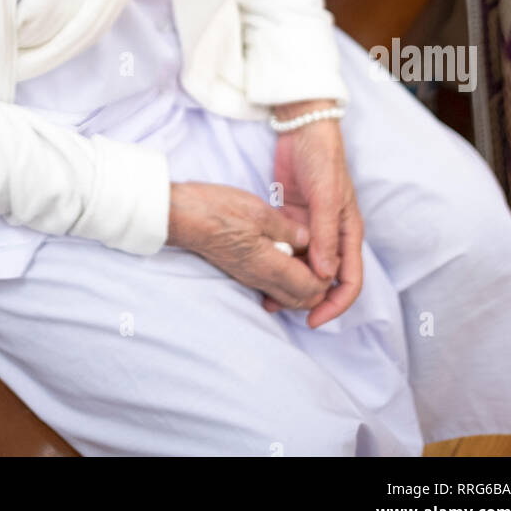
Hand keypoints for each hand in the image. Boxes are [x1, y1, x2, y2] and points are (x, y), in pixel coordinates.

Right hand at [167, 181, 334, 312]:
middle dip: (317, 285)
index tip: (327, 252)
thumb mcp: (260, 212)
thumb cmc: (219, 210)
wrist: (183, 216)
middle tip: (320, 255)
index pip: (310, 289)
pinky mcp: (241, 270)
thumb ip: (288, 230)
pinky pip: (271, 286)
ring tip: (305, 252)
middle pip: (300, 300)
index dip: (325, 276)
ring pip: (286, 295)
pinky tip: (284, 252)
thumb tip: (309, 240)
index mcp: (270, 266)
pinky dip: (285, 277)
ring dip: (301, 282)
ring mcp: (249, 277)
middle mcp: (261, 279)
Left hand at [270, 99, 363, 327]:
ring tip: (266, 297)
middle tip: (281, 307)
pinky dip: (279, 263)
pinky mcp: (292, 220)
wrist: (303, 129)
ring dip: (290, 283)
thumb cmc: (323, 160)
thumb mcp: (326, 198)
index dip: (335, 304)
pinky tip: (261, 272)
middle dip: (307, 299)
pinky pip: (288, 250)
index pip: (350, 281)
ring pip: (303, 267)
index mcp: (349, 233)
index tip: (313, 319)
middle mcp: (332, 236)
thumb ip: (326, 235)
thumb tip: (324, 276)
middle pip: (325, 280)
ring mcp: (311, 229)